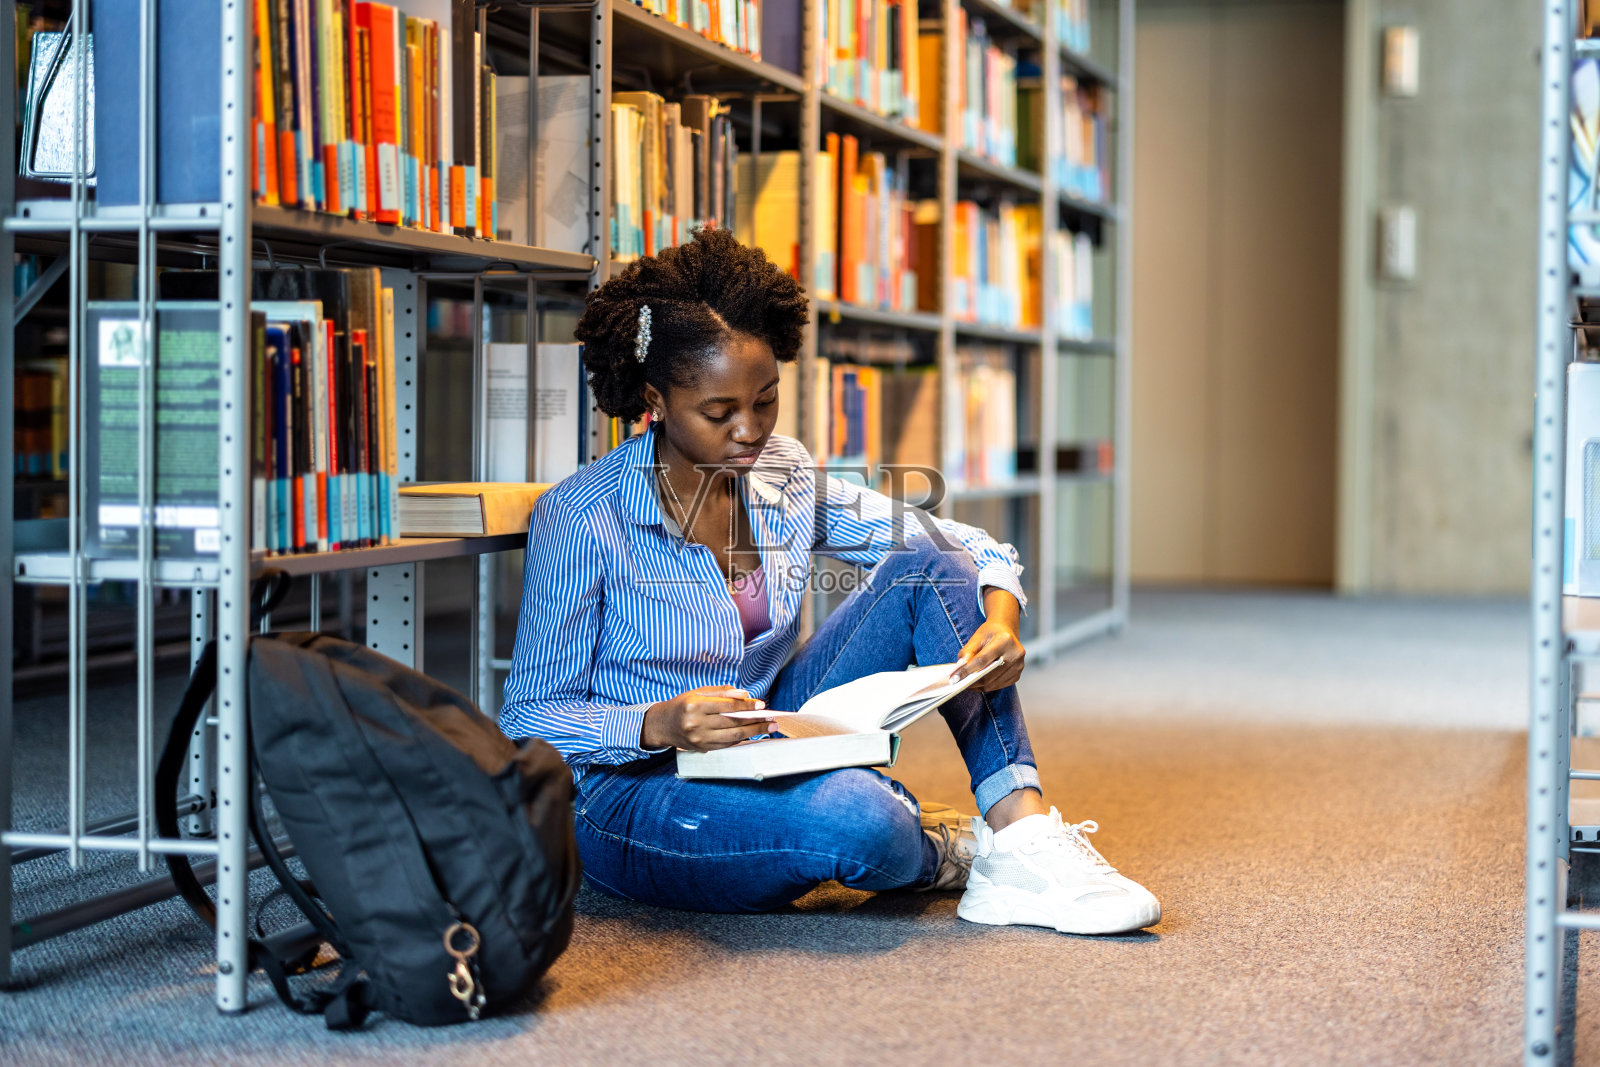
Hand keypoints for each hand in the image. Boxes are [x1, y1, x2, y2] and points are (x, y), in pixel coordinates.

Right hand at [641, 686, 774, 751]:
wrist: (663, 725)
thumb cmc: (683, 705)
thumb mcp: (698, 692)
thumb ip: (721, 692)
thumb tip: (744, 694)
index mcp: (694, 705)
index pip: (727, 706)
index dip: (747, 705)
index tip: (761, 704)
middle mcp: (696, 723)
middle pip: (732, 723)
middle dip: (755, 720)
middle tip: (772, 718)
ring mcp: (699, 739)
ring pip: (732, 737)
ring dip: (753, 732)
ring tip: (769, 728)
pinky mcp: (702, 748)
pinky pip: (726, 744)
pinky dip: (741, 740)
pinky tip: (752, 735)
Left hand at [951, 589, 1025, 690]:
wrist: (1006, 631)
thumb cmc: (991, 633)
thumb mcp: (977, 637)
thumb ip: (967, 652)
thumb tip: (960, 668)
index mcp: (1004, 640)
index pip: (982, 660)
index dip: (967, 670)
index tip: (955, 677)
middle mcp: (1015, 653)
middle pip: (989, 674)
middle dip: (972, 681)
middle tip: (959, 684)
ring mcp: (1019, 665)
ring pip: (993, 683)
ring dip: (978, 686)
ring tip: (967, 684)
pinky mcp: (1018, 674)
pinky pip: (999, 685)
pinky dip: (987, 686)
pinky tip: (979, 683)